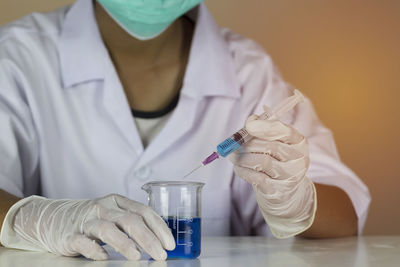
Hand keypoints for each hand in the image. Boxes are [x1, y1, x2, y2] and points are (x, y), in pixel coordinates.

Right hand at [1, 194, 174, 259]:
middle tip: (161, 254)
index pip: (144, 211)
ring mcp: (86, 221)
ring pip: (108, 229)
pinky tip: (105, 258)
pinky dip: (95, 250)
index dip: (159, 227)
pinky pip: (84, 242)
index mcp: (117, 201)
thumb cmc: (90, 218)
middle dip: (148, 238)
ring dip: (125, 244)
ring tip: (137, 257)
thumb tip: (158, 240)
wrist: (52, 217)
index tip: (170, 244)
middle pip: (130, 220)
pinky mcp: (70, 235)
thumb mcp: (112, 213)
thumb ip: (131, 221)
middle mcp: (103, 208)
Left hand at [230, 110, 316, 237]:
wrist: (284, 191)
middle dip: (248, 144)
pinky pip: (256, 178)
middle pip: (270, 147)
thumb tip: (251, 121)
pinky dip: (243, 170)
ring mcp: (290, 176)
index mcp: (299, 142)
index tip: (249, 126)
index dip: (265, 127)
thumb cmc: (277, 160)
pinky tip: (239, 168)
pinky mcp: (277, 191)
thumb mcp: (277, 142)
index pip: (284, 131)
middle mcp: (299, 159)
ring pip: (261, 162)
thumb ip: (265, 129)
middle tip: (235, 145)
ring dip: (242, 157)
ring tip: (234, 156)